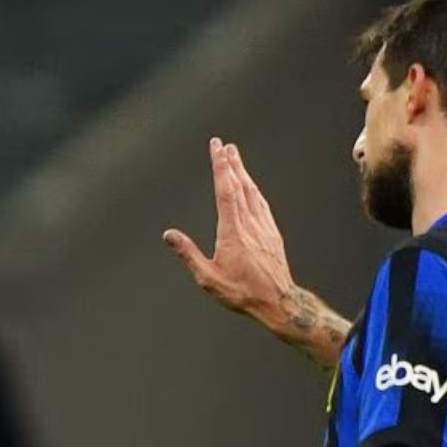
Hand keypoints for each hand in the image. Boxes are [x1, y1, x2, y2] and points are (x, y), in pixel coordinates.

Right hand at [164, 138, 297, 320]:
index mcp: (233, 232)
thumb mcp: (208, 278)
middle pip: (240, 185)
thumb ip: (188, 254)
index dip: (221, 167)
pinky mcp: (272, 233)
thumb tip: (169, 235)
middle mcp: (250, 224)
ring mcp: (264, 226)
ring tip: (236, 157)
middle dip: (231, 163)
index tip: (217, 148)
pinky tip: (251, 186)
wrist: (277, 301)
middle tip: (224, 145)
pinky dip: (253, 189)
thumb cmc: (242, 292)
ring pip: (253, 192)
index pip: (225, 191)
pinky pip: (261, 203)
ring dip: (243, 172)